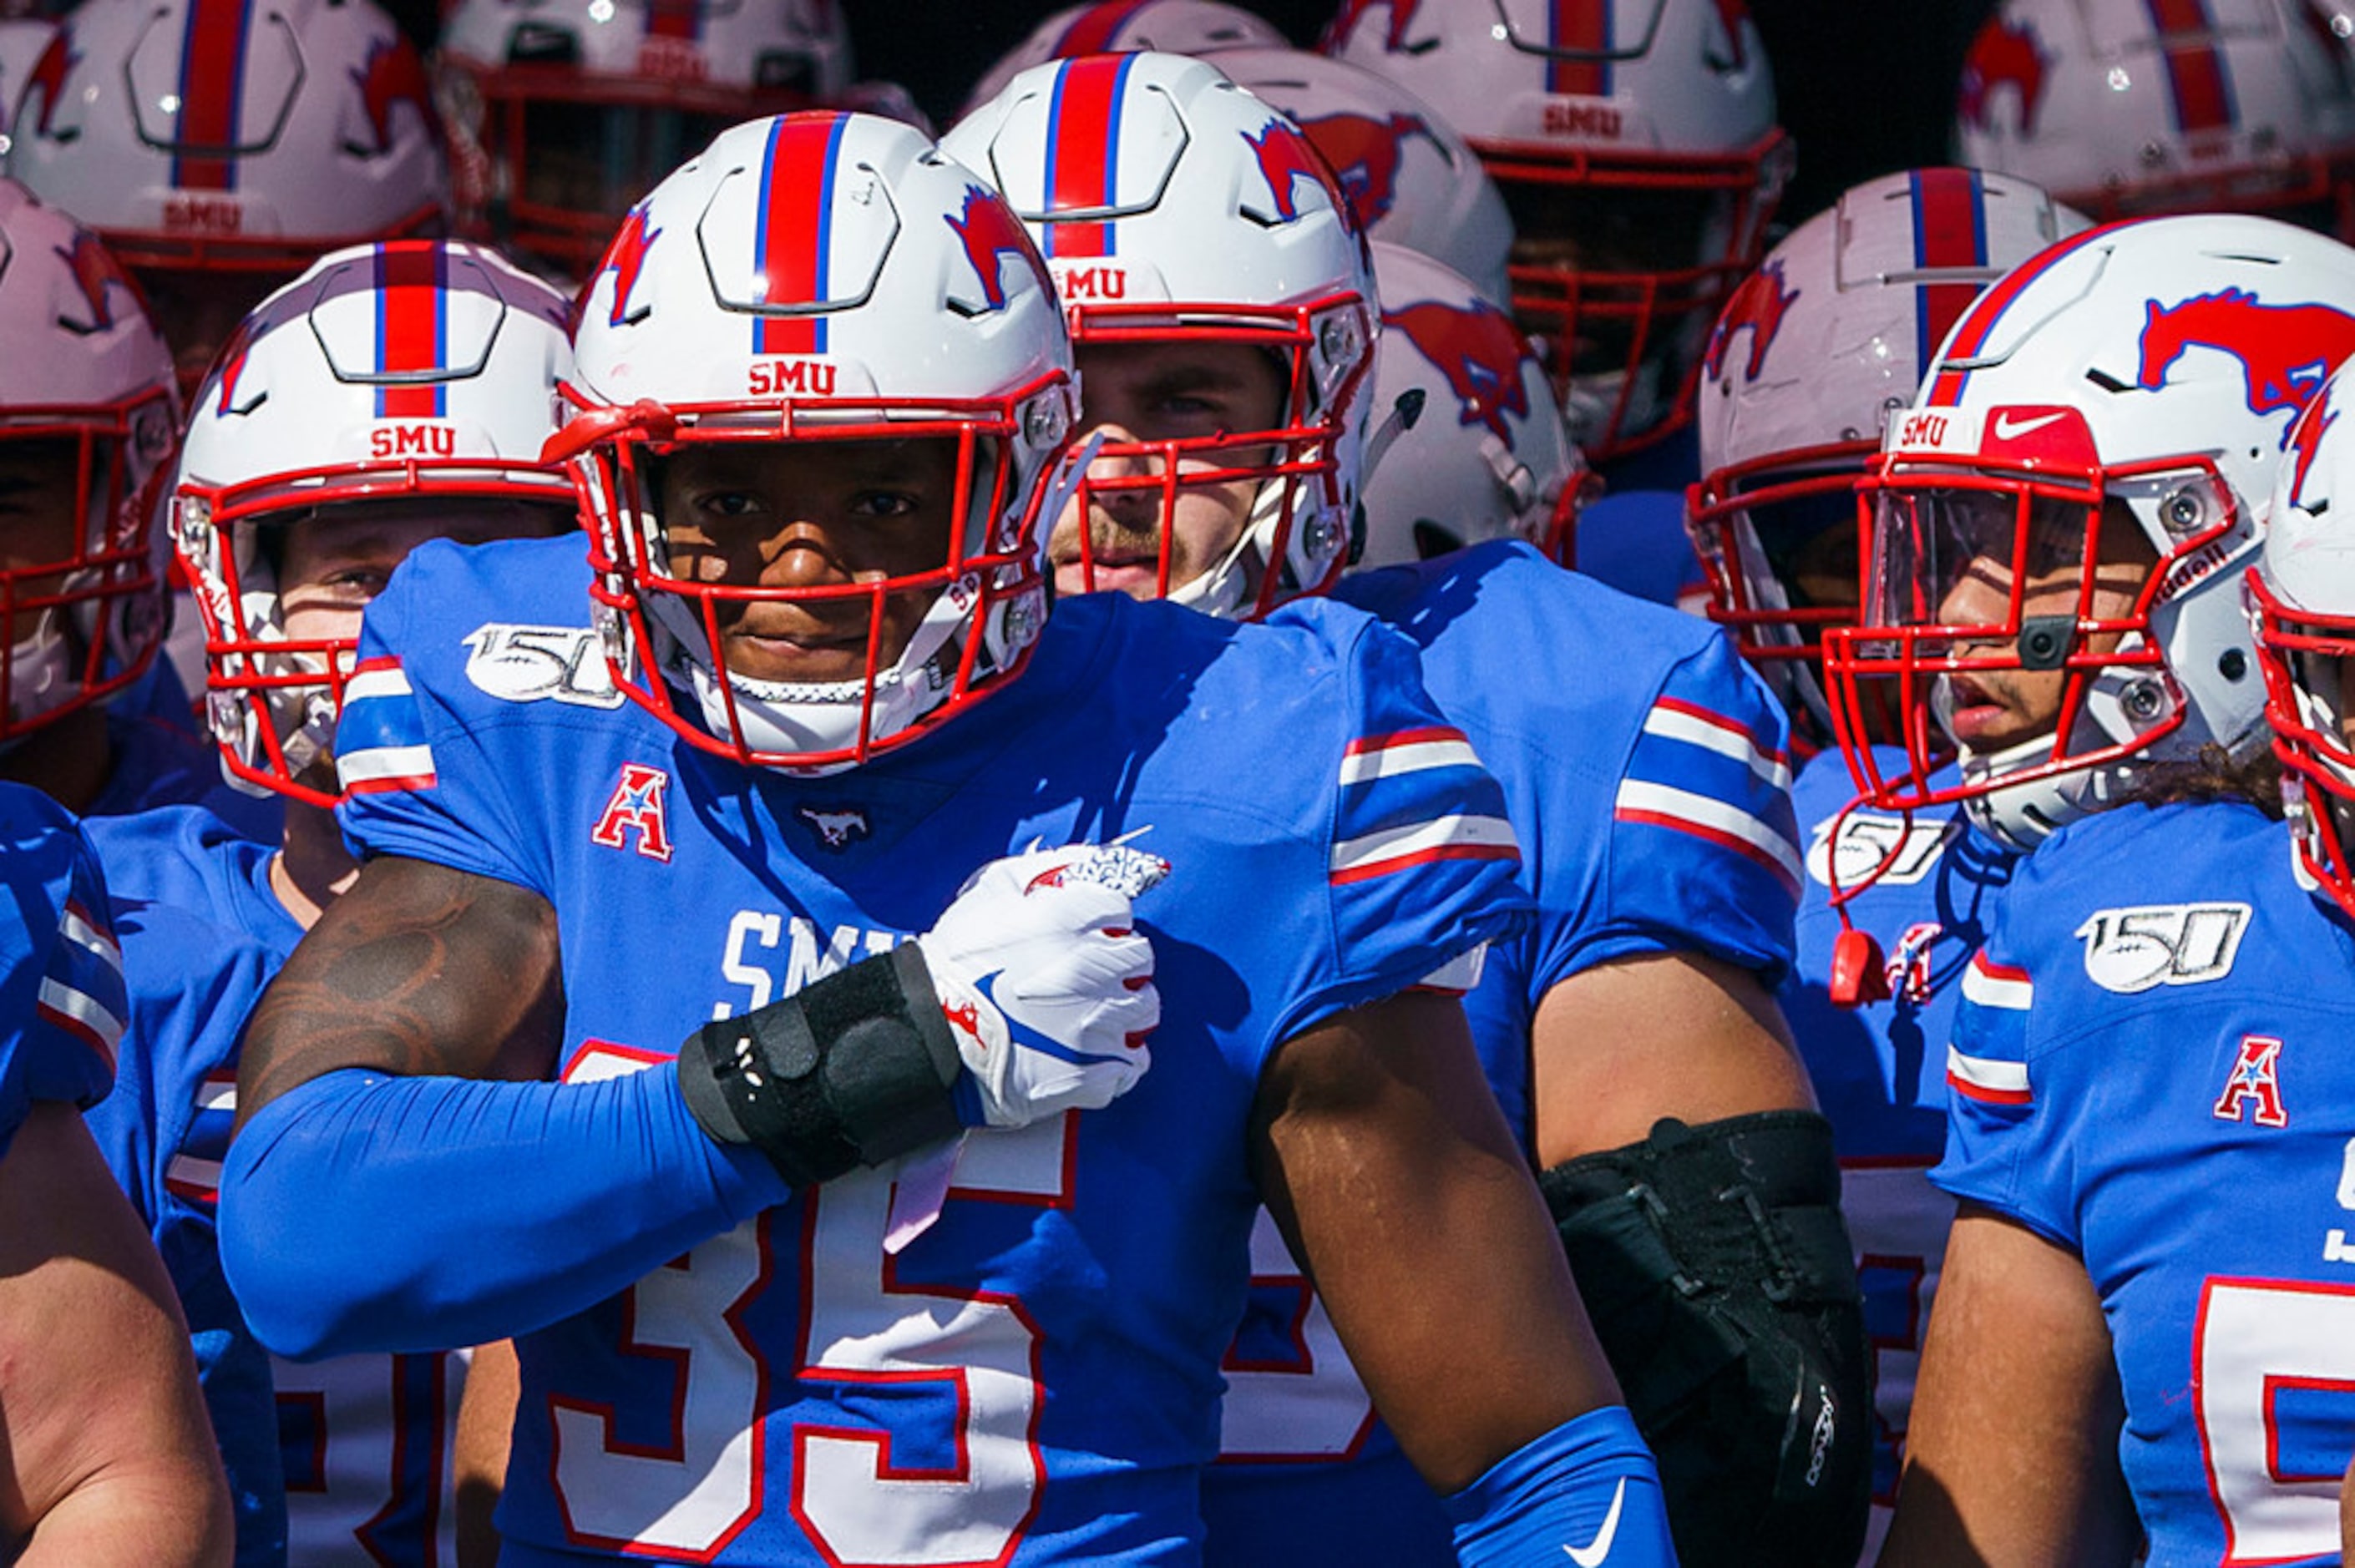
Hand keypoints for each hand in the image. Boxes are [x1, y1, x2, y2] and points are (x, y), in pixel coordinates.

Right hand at [917, 844, 1166, 1128]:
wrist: (928, 1034)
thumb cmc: (956, 962)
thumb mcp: (992, 891)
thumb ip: (1048, 869)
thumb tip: (1095, 861)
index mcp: (1069, 921)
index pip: (1119, 909)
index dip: (1101, 921)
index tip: (1085, 934)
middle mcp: (1091, 969)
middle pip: (1139, 958)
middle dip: (1117, 963)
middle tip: (1088, 975)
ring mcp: (1096, 1024)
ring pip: (1144, 1009)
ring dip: (1123, 1009)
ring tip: (1089, 1014)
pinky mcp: (1093, 1072)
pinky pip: (1132, 1063)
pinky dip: (1117, 1059)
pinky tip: (1091, 1052)